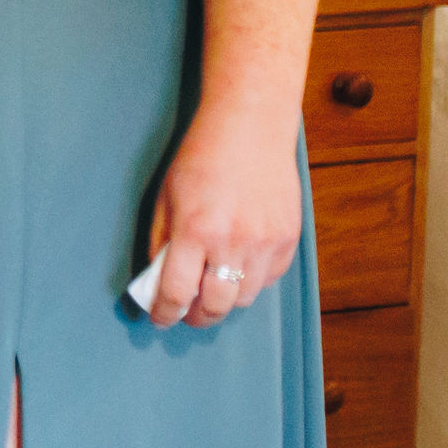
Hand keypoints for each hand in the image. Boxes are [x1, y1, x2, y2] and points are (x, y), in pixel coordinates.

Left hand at [142, 110, 300, 328]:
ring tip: (211, 290)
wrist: (250, 129)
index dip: (164, 313)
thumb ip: (162, 243)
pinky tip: (237, 267)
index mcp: (196, 231)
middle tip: (186, 313)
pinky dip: (250, 281)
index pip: (176, 293)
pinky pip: (268, 279)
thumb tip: (158, 281)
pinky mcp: (289, 240)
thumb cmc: (201, 159)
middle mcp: (234, 242)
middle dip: (196, 317)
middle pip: (215, 306)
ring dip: (225, 301)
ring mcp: (266, 243)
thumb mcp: (167, 198)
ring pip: (244, 298)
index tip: (160, 318)